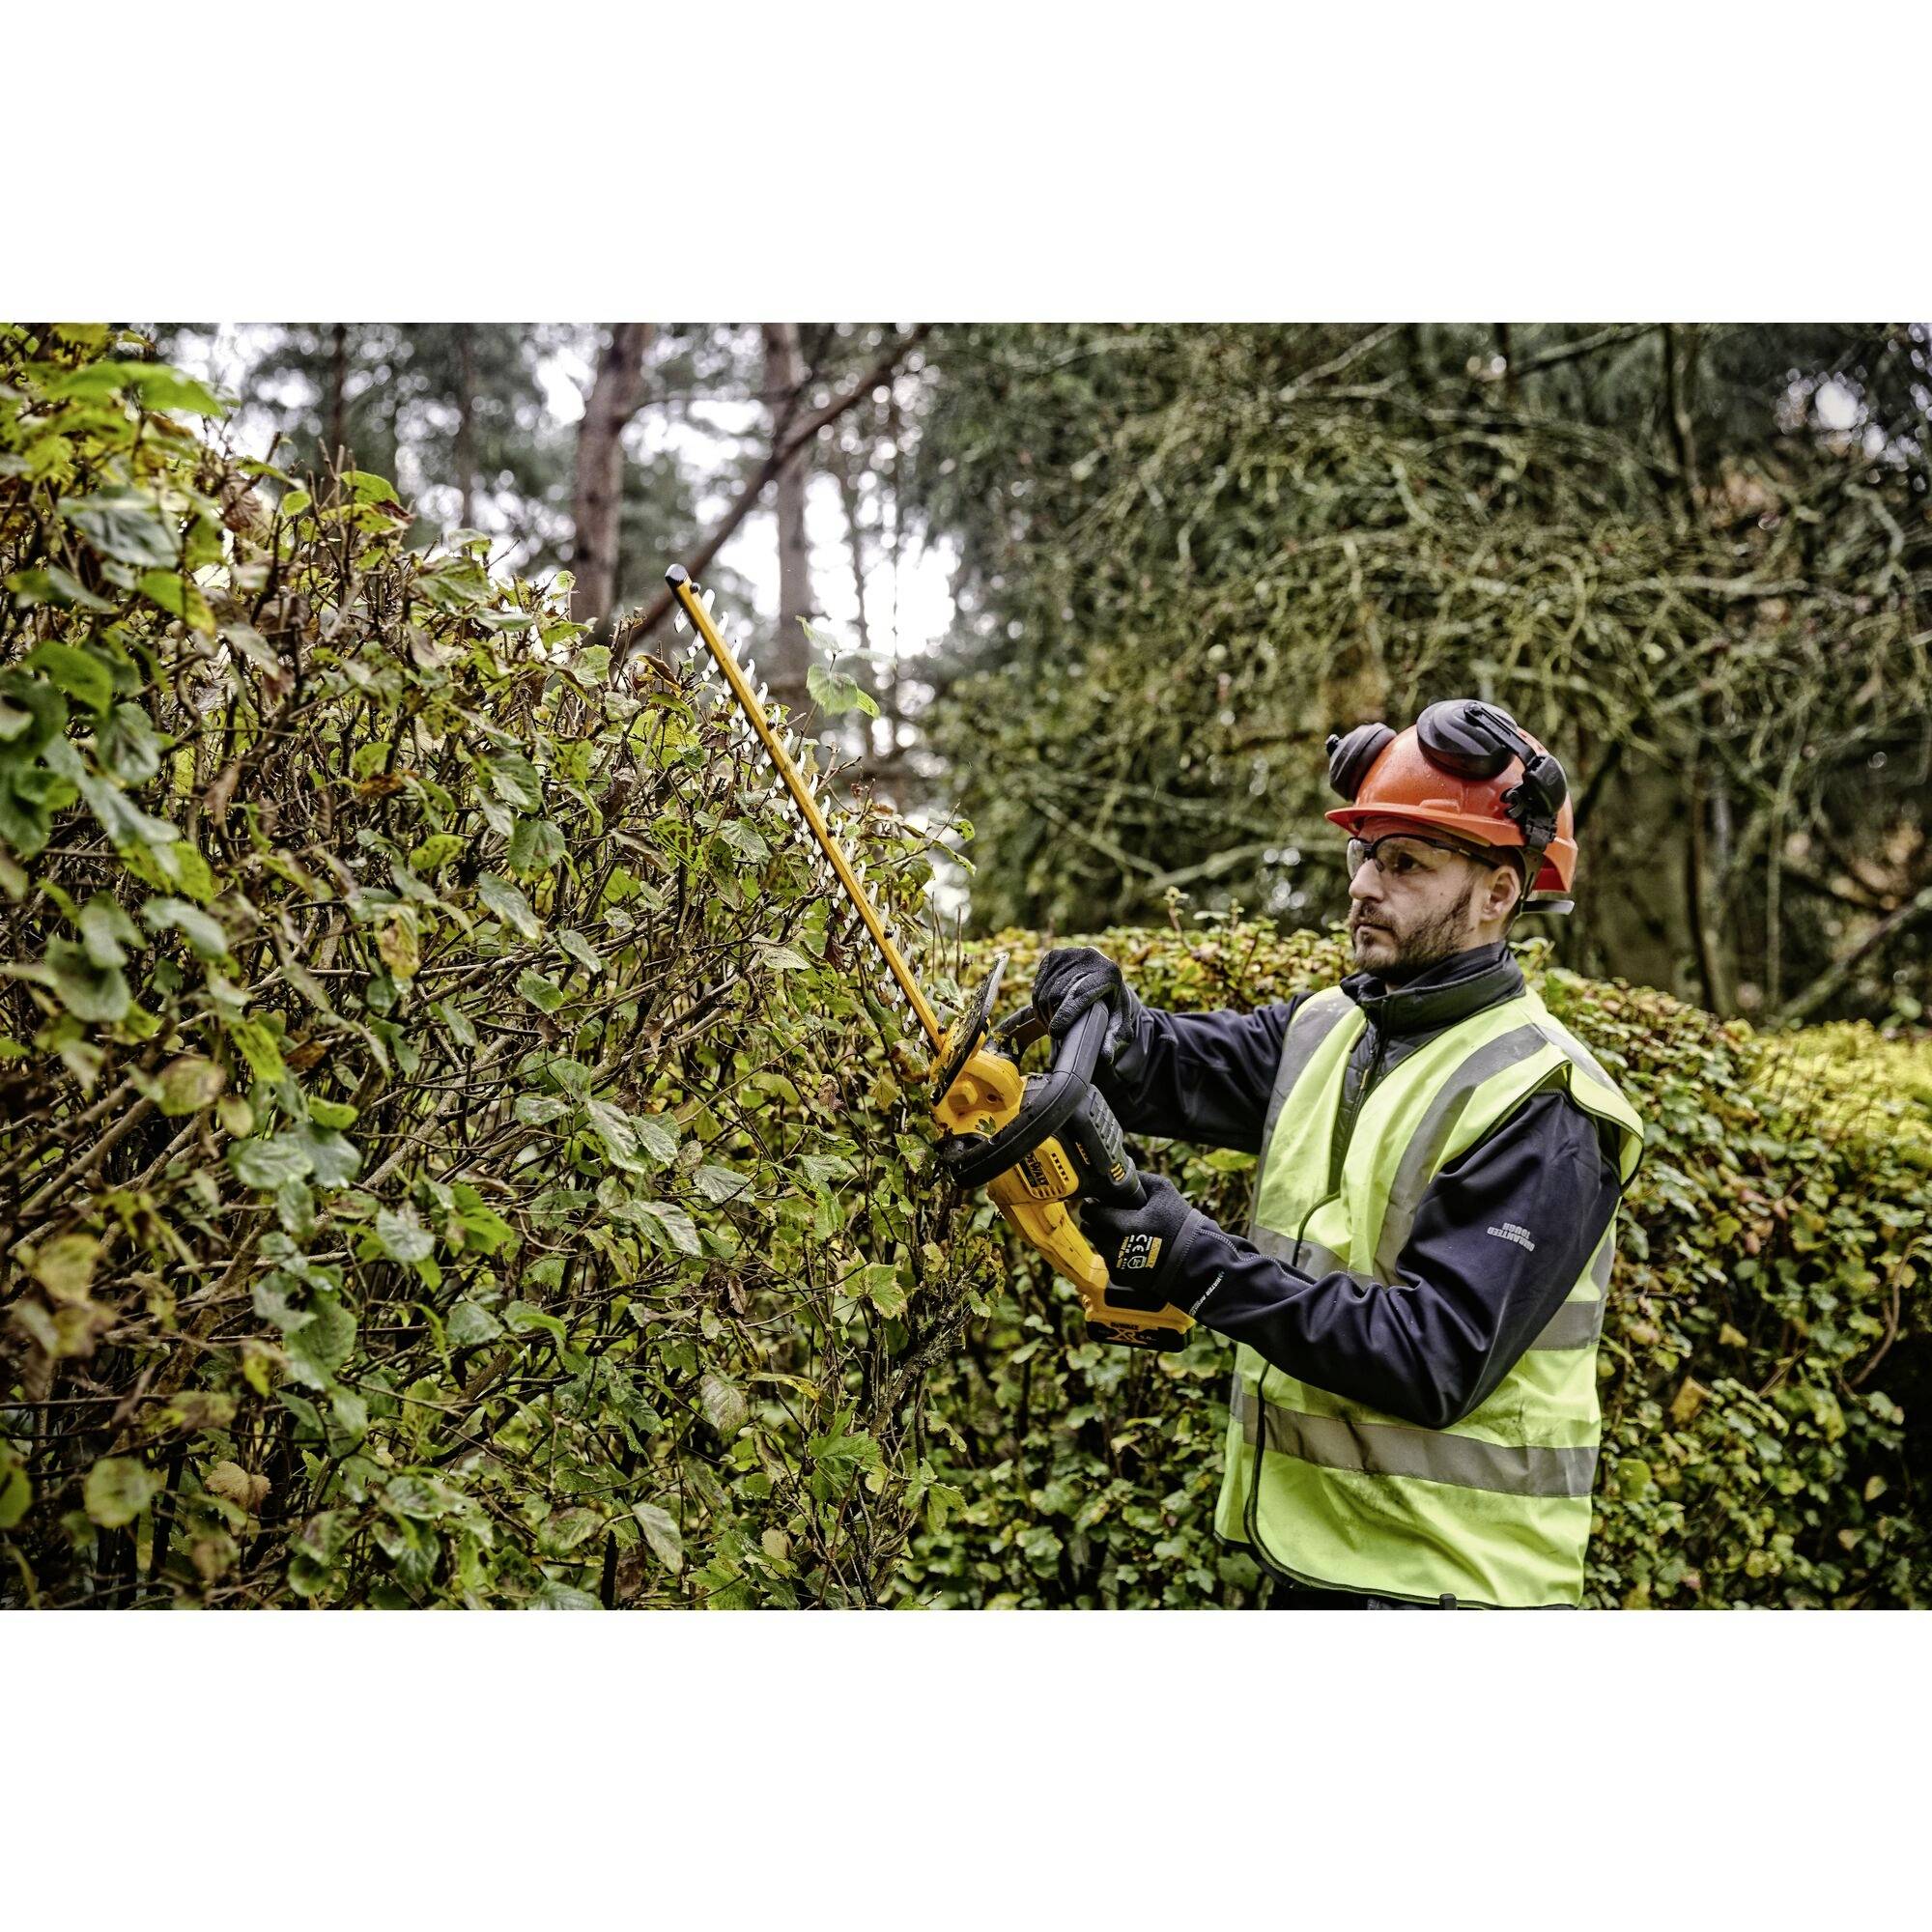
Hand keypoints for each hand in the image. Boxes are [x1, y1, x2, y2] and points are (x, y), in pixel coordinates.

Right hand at [1031, 946, 1141, 1065]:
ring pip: (1046, 989)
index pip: (1081, 994)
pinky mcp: (1054, 956)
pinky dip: (1038, 1001)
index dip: (1066, 1015)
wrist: (1108, 986)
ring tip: (1052, 1025)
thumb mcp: (1119, 1029)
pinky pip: (1038, 984)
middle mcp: (1090, 956)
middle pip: (1059, 992)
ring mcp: (1070, 954)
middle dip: (1053, 1017)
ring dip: (1044, 1012)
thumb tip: (1104, 1057)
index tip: (1056, 1034)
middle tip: (1055, 1035)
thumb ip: (1112, 1042)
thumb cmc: (1113, 1011)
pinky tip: (1048, 1012)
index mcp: (1109, 972)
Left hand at [1083, 1172, 1208, 1306]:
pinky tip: (1131, 1247)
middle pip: (1089, 1228)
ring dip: (1104, 1235)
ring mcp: (1116, 1265)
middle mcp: (1115, 1248)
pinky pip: (1107, 1259)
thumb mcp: (1163, 1191)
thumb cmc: (1179, 1223)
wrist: (1193, 1260)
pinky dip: (1114, 1252)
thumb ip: (1138, 1177)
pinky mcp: (1119, 1277)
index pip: (1089, 1212)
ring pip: (1097, 1243)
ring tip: (1125, 1230)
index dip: (1093, 1204)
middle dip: (1097, 1219)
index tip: (1099, 1201)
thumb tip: (1118, 1170)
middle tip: (1111, 1214)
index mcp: (1124, 1225)